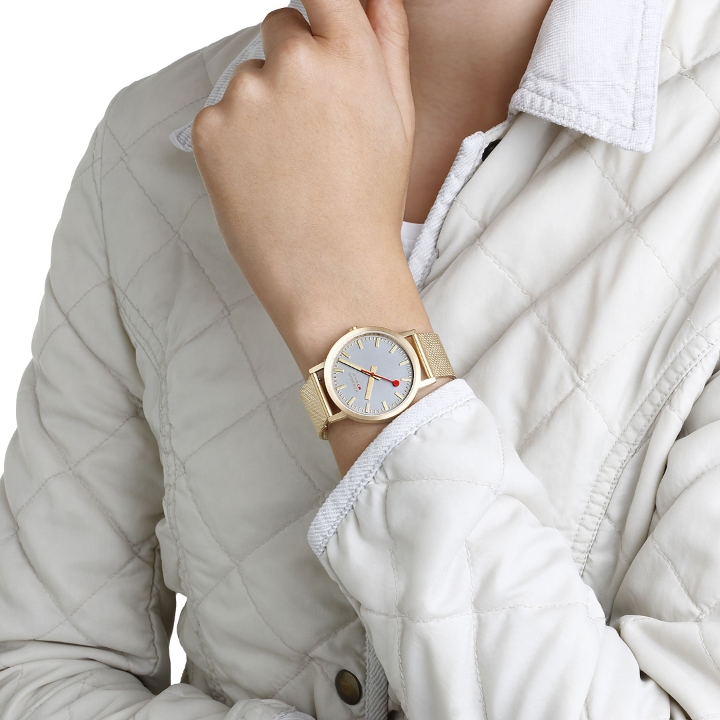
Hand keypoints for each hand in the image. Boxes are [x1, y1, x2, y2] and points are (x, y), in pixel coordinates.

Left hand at [191, 0, 431, 375]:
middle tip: (313, 127)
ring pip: (249, 77)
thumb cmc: (370, 202)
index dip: (318, 5)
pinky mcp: (209, 130)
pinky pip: (221, 115)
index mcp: (348, 54)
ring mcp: (245, 96)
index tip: (316, 24)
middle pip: (280, 27)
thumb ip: (387, 40)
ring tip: (289, 164)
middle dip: (295, 61)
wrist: (331, 271)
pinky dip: (236, 140)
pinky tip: (263, 178)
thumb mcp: (398, 118)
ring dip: (264, 106)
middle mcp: (294, 62)